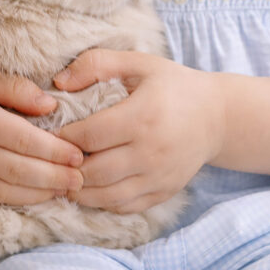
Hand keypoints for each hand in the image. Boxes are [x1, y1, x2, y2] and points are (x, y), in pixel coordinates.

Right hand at [0, 60, 83, 204]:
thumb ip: (16, 88)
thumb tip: (51, 105)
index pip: (23, 141)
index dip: (53, 151)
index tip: (78, 154)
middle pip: (17, 171)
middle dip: (52, 178)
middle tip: (80, 180)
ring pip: (3, 191)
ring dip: (37, 195)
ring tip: (65, 192)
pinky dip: (14, 201)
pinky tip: (36, 198)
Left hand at [53, 50, 223, 211]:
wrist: (218, 116)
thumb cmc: (173, 85)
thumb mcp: (139, 63)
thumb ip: (97, 64)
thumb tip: (59, 82)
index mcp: (143, 116)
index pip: (89, 136)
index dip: (63, 137)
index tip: (52, 131)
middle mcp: (151, 152)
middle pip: (93, 171)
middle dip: (66, 167)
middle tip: (51, 158)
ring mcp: (159, 176)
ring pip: (105, 196)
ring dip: (78, 189)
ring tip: (63, 175)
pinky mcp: (164, 192)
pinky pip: (124, 206)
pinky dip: (101, 201)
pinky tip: (89, 187)